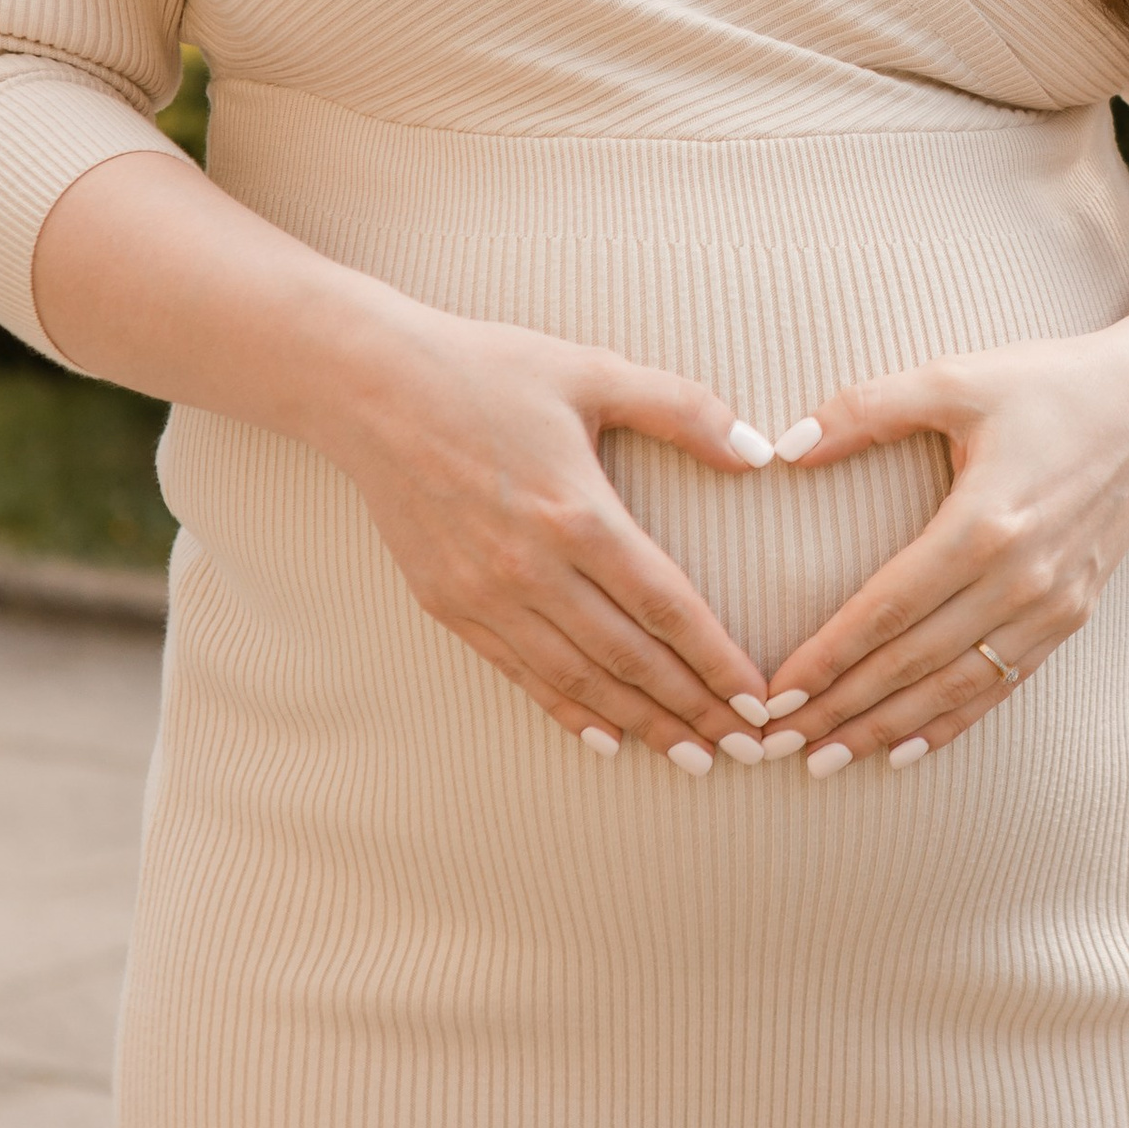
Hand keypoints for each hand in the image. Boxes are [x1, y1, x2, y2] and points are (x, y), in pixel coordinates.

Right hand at [336, 316, 777, 767]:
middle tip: (743, 748)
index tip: (757, 700)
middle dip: (692, 709)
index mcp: (578, 513)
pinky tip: (606, 738)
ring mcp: (486, 594)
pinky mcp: (449, 605)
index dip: (716, 660)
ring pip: (578, 680)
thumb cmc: (487, 370)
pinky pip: (520, 674)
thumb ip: (680, 409)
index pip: (665, 607)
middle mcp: (532, 568)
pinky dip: (567, 711)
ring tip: (690, 757)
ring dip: (640, 723)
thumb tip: (757, 451)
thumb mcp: (592, 372)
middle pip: (629, 659)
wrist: (370, 389)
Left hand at [762, 245, 1128, 771]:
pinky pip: (1001, 685)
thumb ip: (867, 408)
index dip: (827, 659)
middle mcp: (1020, 578)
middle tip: (775, 744)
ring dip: (886, 729)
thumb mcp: (957, 378)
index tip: (773, 695)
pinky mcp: (1071, 617)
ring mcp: (1051, 606)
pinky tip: (903, 751)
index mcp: (985, 522)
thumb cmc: (1047, 385)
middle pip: (912, 662)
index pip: (887, 610)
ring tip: (825, 761)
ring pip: (953, 687)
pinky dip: (950, 723)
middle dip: (841, 708)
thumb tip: (785, 446)